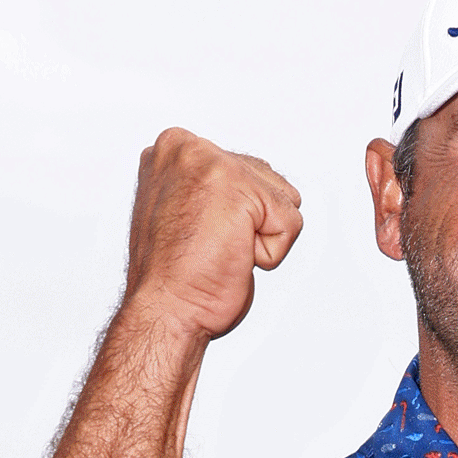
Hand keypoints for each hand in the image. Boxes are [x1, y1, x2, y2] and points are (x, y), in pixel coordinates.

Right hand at [124, 128, 303, 340]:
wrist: (167, 309)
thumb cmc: (176, 274)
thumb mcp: (183, 207)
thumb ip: (212, 184)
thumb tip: (248, 179)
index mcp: (174, 147)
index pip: (247, 169)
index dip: (236, 212)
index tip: (200, 231)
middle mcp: (190, 148)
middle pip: (268, 180)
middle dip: (251, 220)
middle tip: (210, 244)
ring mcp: (215, 165)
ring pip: (282, 199)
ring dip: (261, 234)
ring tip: (219, 249)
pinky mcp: (242, 191)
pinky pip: (291, 223)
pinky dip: (271, 251)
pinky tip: (232, 257)